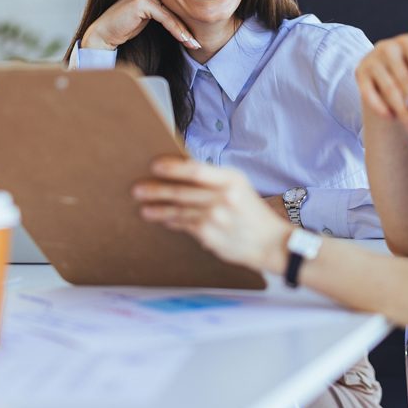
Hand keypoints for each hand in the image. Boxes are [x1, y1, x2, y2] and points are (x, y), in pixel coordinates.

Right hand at [81, 0, 201, 51]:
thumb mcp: (149, 16)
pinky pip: (165, 17)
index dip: (187, 18)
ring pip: (172, 13)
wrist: (105, 32)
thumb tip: (187, 18)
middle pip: (176, 6)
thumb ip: (164, 11)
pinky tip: (184, 40)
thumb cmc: (126, 25)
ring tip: (194, 44)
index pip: (175, 1)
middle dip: (188, 25)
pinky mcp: (142, 1)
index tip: (197, 34)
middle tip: (198, 42)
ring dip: (184, 31)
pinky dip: (176, 30)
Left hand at [133, 157, 291, 273]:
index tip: (154, 165)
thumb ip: (212, 179)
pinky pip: (184, 226)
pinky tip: (162, 219)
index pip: (196, 170)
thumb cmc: (250, 210)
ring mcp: (216, 219)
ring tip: (144, 208)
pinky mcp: (210, 236)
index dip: (173, 168)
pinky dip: (171, 222)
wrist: (270, 242)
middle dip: (156, 190)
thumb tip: (177, 174)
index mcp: (232, 179)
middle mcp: (224, 198)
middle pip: (182, 191)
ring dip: (158, 209)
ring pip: (178, 211)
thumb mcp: (238, 186)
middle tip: (137, 189)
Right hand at [354, 33, 407, 133]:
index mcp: (407, 43)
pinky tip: (392, 118)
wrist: (382, 74)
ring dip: (403, 111)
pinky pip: (370, 95)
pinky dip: (382, 109)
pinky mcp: (359, 74)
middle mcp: (387, 47)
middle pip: (403, 78)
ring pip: (389, 90)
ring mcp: (371, 61)